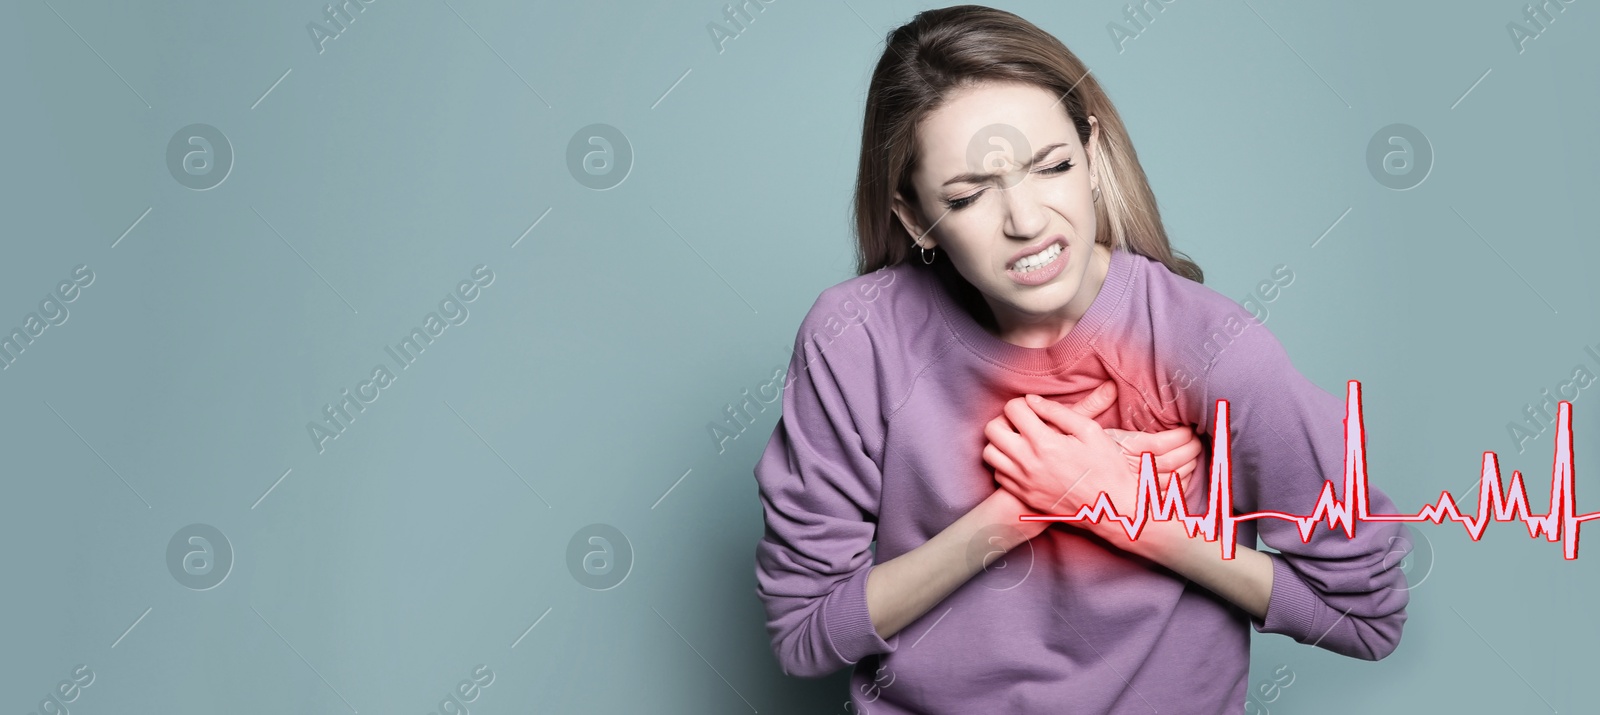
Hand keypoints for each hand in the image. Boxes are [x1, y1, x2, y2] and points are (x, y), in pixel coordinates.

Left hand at [983, 390, 1200, 549]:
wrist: (1112, 508)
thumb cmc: (1106, 467)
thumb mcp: (1090, 431)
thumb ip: (1059, 412)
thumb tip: (1033, 400)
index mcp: (1045, 443)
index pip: (1012, 409)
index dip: (1022, 403)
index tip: (1034, 409)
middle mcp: (1028, 462)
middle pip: (992, 429)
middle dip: (1005, 420)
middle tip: (1023, 423)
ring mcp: (1023, 482)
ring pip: (989, 453)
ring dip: (1001, 442)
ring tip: (1021, 442)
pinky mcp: (1024, 496)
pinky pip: (999, 474)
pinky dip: (1006, 464)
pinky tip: (1024, 461)